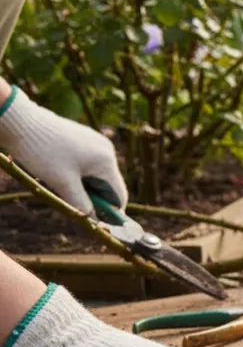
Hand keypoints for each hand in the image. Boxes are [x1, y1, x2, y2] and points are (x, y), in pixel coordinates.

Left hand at [0, 87, 129, 213]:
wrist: (20, 121)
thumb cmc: (41, 152)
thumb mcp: (62, 184)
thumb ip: (82, 206)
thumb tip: (95, 224)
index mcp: (106, 162)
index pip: (119, 197)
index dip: (111, 214)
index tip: (98, 226)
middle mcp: (106, 151)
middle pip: (107, 186)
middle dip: (92, 199)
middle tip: (71, 206)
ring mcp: (94, 143)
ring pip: (94, 176)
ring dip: (82, 187)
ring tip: (58, 187)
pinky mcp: (82, 139)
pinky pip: (86, 164)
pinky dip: (76, 175)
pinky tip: (56, 173)